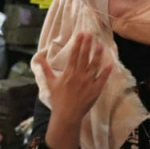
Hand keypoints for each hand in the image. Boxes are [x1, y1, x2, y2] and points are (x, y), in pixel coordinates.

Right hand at [37, 33, 112, 148]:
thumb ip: (46, 69)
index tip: (81, 34)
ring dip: (97, 55)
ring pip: (94, 65)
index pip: (74, 54)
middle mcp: (79, 75)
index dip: (78, 43)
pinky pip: (102, 79)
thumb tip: (38, 58)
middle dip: (87, 45)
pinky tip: (110, 63)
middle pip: (84, 57)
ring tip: (100, 45)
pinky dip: (106, 72)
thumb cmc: (58, 99)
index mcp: (68, 72)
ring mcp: (88, 82)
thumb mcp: (50, 82)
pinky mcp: (96, 90)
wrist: (67, 114)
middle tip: (91, 34)